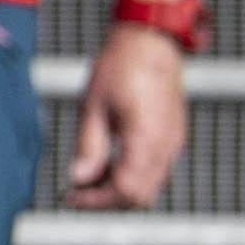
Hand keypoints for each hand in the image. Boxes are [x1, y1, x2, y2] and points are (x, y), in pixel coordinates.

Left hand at [68, 24, 189, 211]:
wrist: (149, 44)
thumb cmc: (119, 68)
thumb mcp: (92, 106)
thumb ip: (88, 146)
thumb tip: (78, 178)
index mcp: (146, 140)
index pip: (126, 190)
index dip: (97, 200)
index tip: (71, 196)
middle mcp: (166, 147)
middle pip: (141, 196)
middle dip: (107, 199)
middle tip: (77, 191)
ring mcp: (173, 143)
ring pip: (150, 186)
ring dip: (119, 188)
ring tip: (87, 175)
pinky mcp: (173, 138)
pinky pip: (155, 170)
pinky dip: (131, 174)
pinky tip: (107, 163)